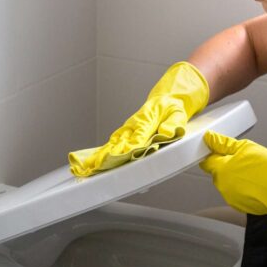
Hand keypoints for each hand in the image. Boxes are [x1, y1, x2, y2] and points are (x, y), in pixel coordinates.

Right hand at [68, 62, 208, 176]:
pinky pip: (114, 143)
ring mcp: (128, 129)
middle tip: (96, 167)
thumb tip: (168, 132)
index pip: (137, 137)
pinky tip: (94, 163)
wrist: (166, 99)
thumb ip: (174, 124)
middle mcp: (134, 124)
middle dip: (108, 155)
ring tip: (88, 167)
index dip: (129, 148)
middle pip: (120, 142)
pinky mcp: (125, 132)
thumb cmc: (172, 107)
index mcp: (147, 119)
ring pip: (113, 143)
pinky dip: (103, 152)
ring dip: (101, 155)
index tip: (121, 157)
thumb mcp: (179, 113)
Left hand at [200, 131, 266, 249]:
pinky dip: (244, 188)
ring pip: (228, 183)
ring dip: (236, 176)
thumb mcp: (245, 147)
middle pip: (218, 173)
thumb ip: (224, 143)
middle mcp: (222, 186)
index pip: (206, 162)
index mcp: (220, 171)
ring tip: (253, 170)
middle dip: (227, 166)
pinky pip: (238, 193)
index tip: (220, 150)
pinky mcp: (241, 206)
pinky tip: (256, 181)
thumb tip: (209, 138)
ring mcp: (231, 198)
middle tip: (244, 159)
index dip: (213, 154)